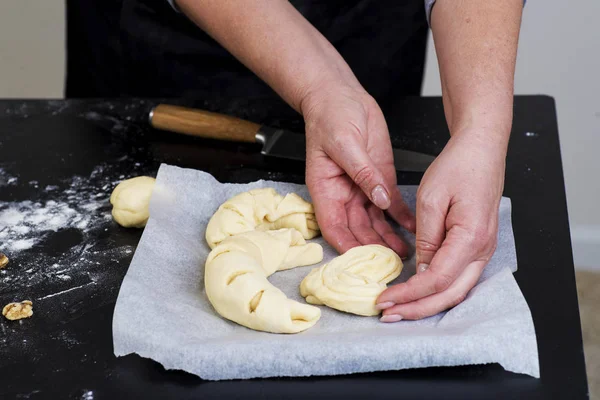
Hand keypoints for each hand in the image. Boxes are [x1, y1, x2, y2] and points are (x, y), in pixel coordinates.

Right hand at [302, 85, 415, 256]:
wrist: (342, 96)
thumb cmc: (330, 116)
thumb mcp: (345, 143)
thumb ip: (363, 173)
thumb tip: (380, 199)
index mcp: (325, 189)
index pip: (333, 226)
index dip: (346, 245)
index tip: (362, 260)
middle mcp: (343, 194)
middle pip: (356, 229)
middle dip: (372, 247)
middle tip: (391, 262)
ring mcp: (362, 188)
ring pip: (375, 221)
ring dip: (388, 237)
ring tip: (405, 252)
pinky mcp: (379, 178)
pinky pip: (390, 204)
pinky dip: (401, 217)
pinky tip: (412, 228)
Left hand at [377, 132, 506, 320]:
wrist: (482, 149)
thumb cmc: (459, 166)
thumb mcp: (431, 199)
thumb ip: (426, 238)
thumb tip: (421, 271)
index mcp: (471, 238)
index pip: (439, 280)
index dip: (410, 294)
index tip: (386, 299)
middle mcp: (483, 250)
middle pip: (451, 294)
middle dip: (417, 309)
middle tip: (389, 314)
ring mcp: (483, 250)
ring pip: (457, 291)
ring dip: (427, 303)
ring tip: (399, 309)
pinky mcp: (476, 247)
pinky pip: (459, 278)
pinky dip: (437, 291)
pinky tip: (417, 294)